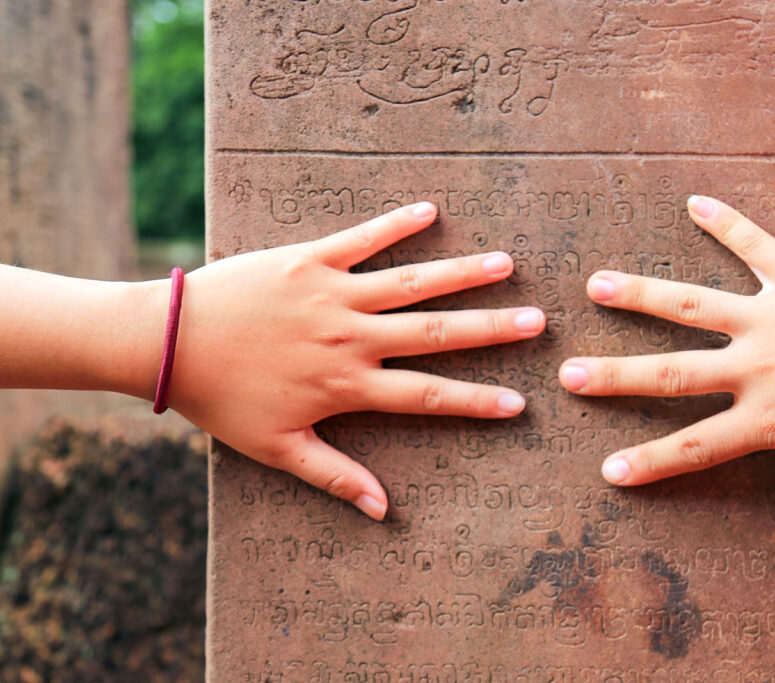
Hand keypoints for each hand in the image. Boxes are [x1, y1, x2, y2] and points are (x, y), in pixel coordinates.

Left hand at [166, 203, 545, 519]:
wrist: (167, 342)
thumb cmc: (221, 399)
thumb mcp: (276, 448)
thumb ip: (335, 477)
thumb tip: (384, 512)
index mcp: (347, 385)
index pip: (427, 396)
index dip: (476, 402)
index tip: (519, 403)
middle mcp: (351, 338)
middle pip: (436, 333)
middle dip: (491, 328)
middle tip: (537, 321)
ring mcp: (333, 294)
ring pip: (411, 283)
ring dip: (461, 273)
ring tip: (505, 264)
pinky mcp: (309, 259)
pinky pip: (362, 239)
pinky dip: (396, 224)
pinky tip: (430, 211)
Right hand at [559, 196, 774, 557]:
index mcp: (768, 416)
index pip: (697, 446)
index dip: (651, 461)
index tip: (609, 470)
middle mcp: (753, 365)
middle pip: (672, 374)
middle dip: (617, 376)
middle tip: (570, 373)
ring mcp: (766, 317)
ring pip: (691, 305)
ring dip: (641, 295)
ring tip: (596, 285)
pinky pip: (754, 245)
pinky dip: (727, 222)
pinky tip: (695, 202)